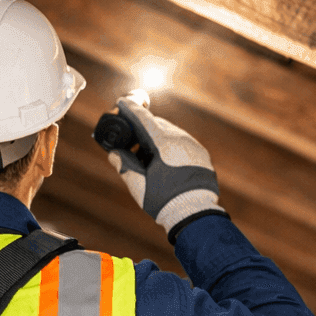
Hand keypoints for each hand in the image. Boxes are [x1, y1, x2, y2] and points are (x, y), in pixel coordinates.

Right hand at [105, 98, 224, 237]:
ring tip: (145, 157)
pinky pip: (182, 143)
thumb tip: (114, 154)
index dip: (131, 109)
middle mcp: (181, 140)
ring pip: (171, 133)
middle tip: (129, 139)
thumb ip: (124, 165)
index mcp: (165, 143)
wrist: (194, 214)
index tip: (122, 101)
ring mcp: (194, 147)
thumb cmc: (164, 200)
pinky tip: (162, 161)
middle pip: (157, 125)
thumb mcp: (138, 184)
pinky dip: (170, 146)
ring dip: (156, 139)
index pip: (144, 119)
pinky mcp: (201, 156)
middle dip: (142, 128)